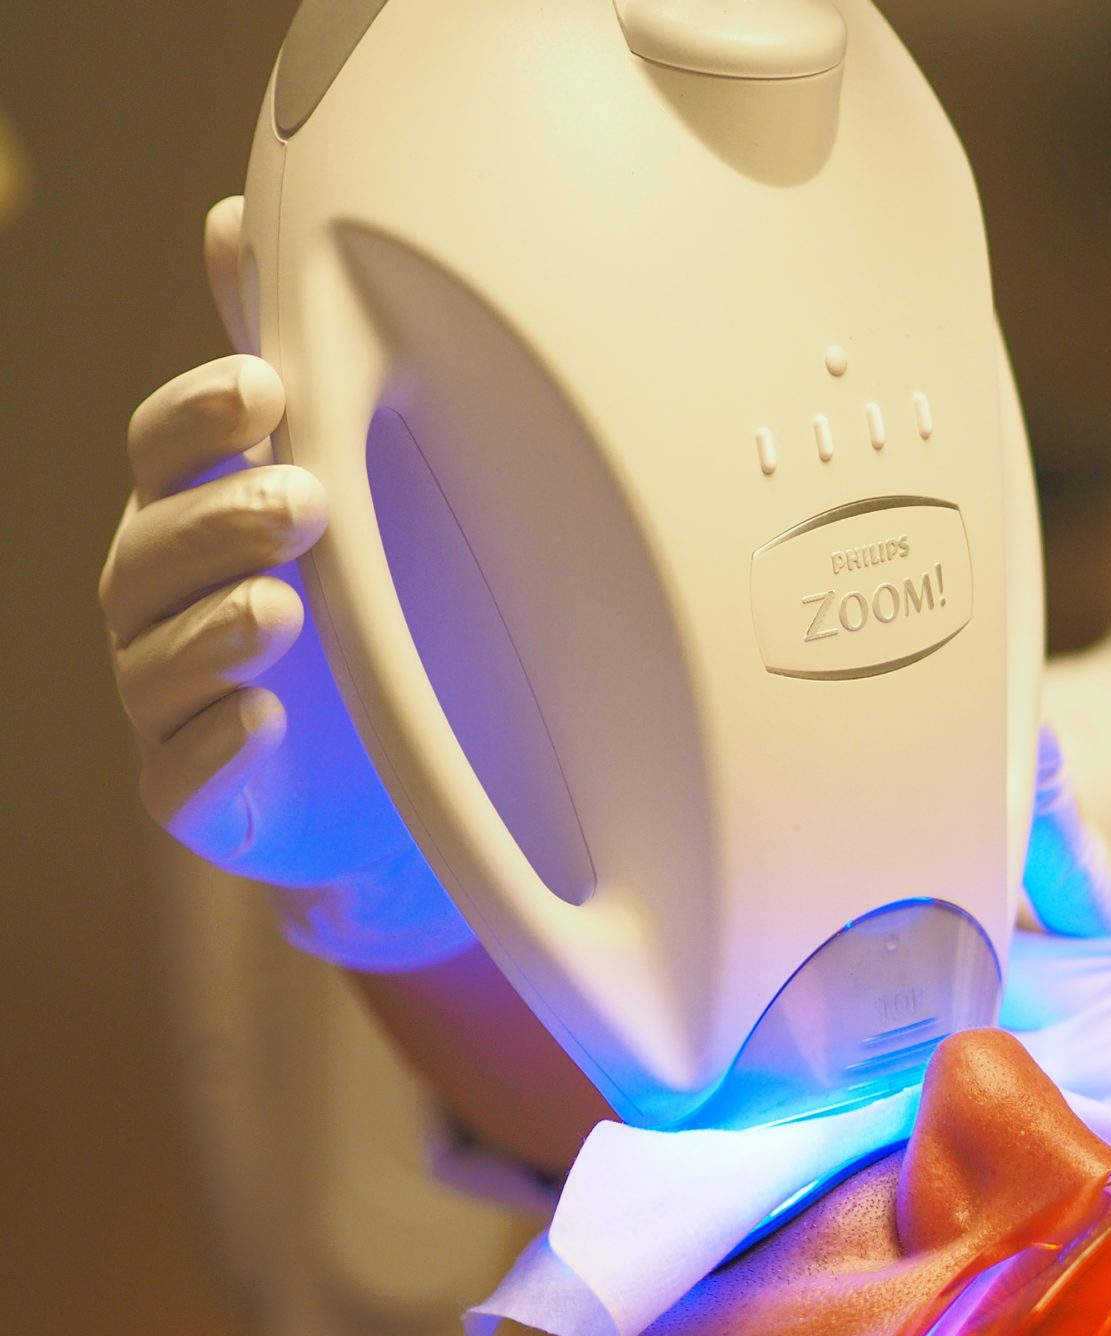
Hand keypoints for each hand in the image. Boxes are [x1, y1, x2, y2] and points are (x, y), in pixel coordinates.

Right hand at [100, 197, 467, 969]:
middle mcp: (163, 601)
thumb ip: (288, 356)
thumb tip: (237, 211)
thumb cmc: (364, 597)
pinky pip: (182, 776)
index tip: (265, 388)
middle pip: (152, 549)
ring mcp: (171, 700)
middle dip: (220, 521)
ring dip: (215, 631)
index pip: (166, 448)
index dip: (200, 419)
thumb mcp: (340, 477)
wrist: (403, 773)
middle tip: (307, 501)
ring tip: (283, 611)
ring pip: (157, 661)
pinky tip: (261, 724)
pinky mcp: (198, 795)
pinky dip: (217, 751)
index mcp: (194, 510)